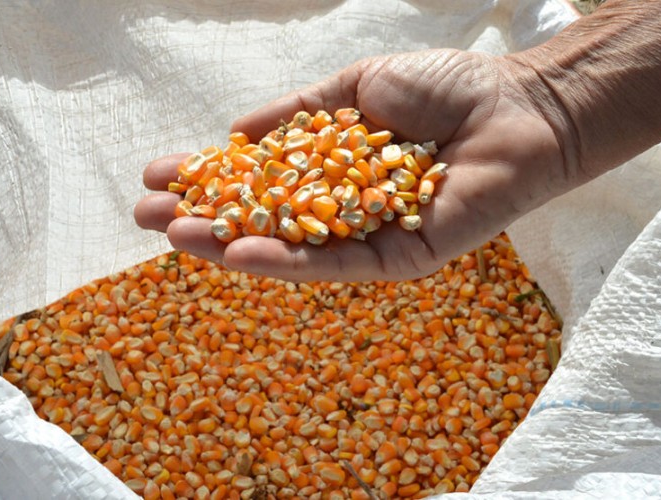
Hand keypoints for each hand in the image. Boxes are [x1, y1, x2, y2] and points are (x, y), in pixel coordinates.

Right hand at [135, 49, 575, 281]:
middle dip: (206, 218)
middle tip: (146, 216)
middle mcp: (344, 210)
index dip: (210, 178)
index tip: (158, 174)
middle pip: (266, 221)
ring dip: (229, 245)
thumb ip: (297, 114)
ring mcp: (368, 238)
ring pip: (291, 250)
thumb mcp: (353, 88)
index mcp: (332, 170)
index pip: (259, 181)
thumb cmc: (442, 88)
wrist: (515, 105)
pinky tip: (236, 253)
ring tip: (172, 236)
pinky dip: (285, 260)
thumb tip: (237, 131)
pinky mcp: (398, 259)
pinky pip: (335, 264)